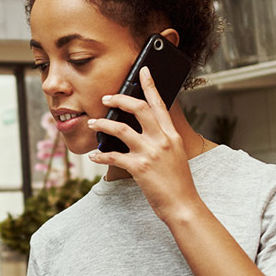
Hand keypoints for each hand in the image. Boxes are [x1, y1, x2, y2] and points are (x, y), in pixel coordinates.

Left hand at [86, 66, 202, 222]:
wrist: (183, 205)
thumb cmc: (178, 183)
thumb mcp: (176, 155)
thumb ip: (162, 140)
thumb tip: (143, 131)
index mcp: (172, 135)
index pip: (159, 104)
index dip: (149, 85)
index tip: (143, 70)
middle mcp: (162, 140)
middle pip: (139, 109)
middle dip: (120, 99)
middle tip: (106, 98)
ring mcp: (151, 153)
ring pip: (121, 129)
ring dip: (103, 124)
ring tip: (93, 123)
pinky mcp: (140, 168)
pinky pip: (113, 156)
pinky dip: (101, 155)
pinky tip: (94, 155)